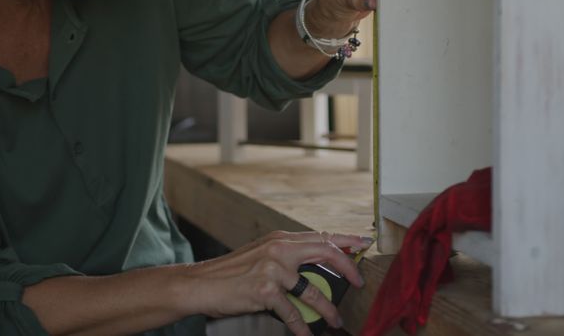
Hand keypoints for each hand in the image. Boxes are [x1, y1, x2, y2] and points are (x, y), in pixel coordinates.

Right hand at [183, 230, 372, 335]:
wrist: (201, 284)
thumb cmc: (230, 273)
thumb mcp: (261, 254)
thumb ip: (286, 256)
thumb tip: (315, 266)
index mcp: (280, 238)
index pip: (320, 236)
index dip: (345, 240)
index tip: (363, 244)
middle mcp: (279, 249)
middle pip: (325, 253)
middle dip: (348, 268)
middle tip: (359, 282)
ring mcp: (273, 269)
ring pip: (313, 290)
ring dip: (328, 309)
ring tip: (336, 320)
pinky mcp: (265, 290)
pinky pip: (292, 312)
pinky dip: (302, 327)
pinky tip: (307, 334)